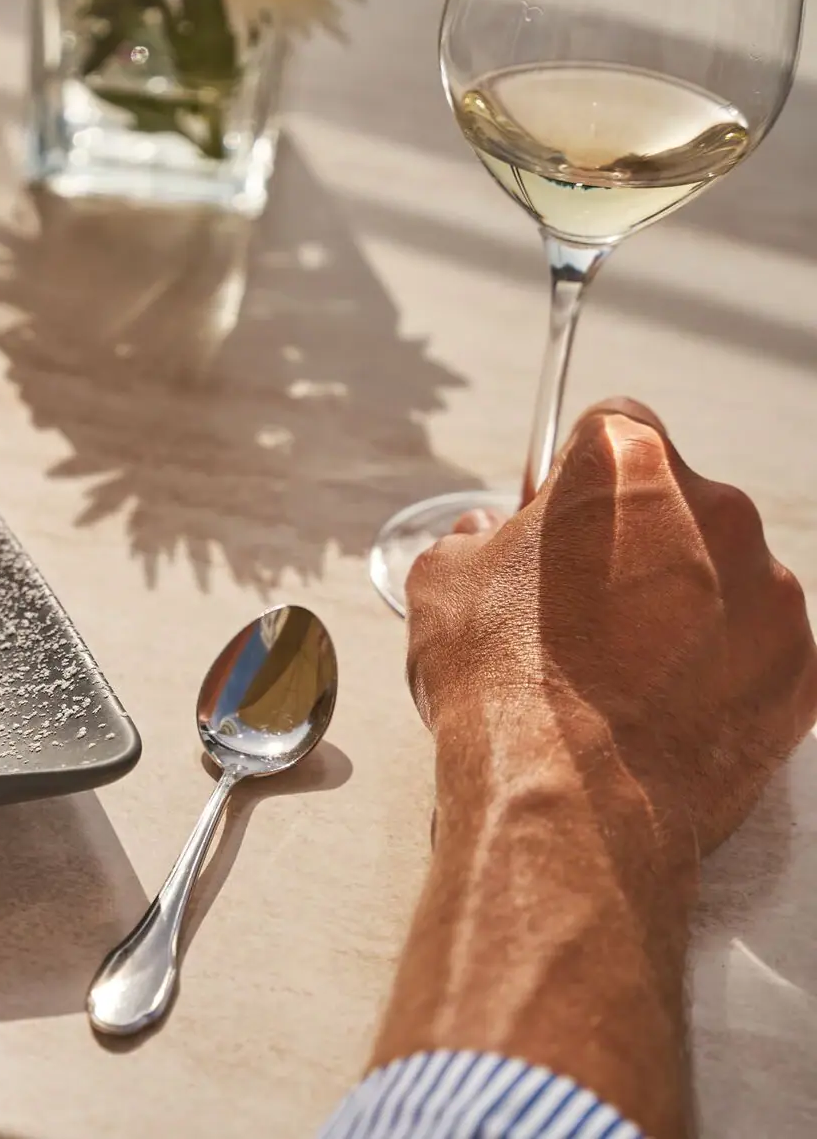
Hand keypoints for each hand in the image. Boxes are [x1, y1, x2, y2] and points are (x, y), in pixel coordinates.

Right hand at [406, 397, 816, 881]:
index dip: (579, 470)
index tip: (557, 514)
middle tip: (579, 606)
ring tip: (621, 672)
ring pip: (725, 576)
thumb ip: (474, 540)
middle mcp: (719, 512)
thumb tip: (490, 540)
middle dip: (635, 541)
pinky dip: (721, 669)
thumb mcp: (442, 583)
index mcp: (628, 468)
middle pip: (678, 503)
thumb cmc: (503, 681)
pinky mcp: (803, 670)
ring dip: (682, 606)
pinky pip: (758, 650)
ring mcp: (773, 593)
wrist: (571, 798)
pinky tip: (664, 708)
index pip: (616, 424)